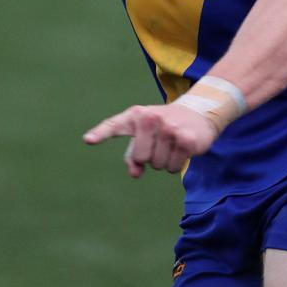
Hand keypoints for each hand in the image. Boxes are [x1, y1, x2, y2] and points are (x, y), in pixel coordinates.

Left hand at [83, 102, 218, 177]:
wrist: (198, 113)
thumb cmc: (165, 126)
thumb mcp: (146, 135)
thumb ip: (133, 155)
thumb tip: (135, 173)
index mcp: (136, 115)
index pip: (115, 125)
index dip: (101, 133)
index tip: (88, 140)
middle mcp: (151, 118)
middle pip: (141, 158)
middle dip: (151, 157)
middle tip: (161, 142)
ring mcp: (169, 129)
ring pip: (158, 165)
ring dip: (165, 160)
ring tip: (172, 143)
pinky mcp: (185, 140)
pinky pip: (173, 168)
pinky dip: (177, 163)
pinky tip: (183, 147)